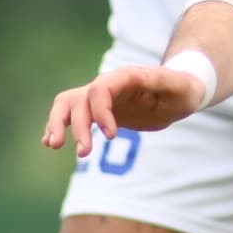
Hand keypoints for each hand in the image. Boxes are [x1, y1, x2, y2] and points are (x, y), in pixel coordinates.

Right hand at [44, 64, 207, 159]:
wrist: (178, 92)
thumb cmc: (183, 89)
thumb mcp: (182, 86)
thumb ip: (166, 82)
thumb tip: (153, 79)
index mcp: (125, 77)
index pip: (100, 90)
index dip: (101, 112)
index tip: (112, 137)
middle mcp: (107, 85)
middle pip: (79, 100)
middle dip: (75, 126)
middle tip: (83, 155)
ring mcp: (100, 97)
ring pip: (67, 105)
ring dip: (57, 124)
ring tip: (53, 146)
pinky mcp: (98, 110)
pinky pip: (71, 115)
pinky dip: (58, 126)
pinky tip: (49, 142)